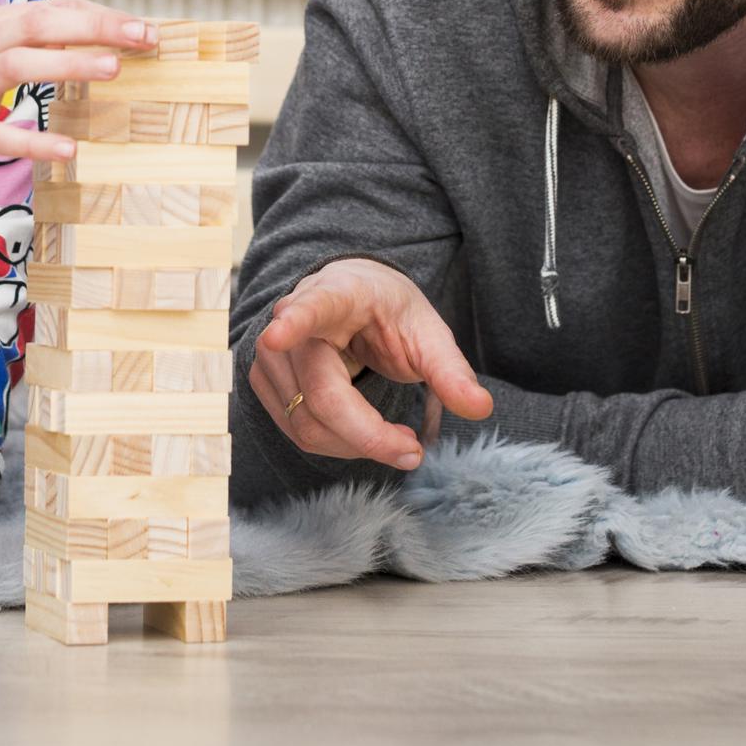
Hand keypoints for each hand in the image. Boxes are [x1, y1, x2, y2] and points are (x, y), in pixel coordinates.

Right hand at [0, 0, 153, 189]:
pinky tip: (69, 151)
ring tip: (114, 69)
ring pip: (19, 67)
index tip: (139, 24)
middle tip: (146, 35)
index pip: (46, 11)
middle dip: (97, 28)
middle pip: (40, 26)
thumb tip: (35, 24)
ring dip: (68, 65)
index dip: (95, 16)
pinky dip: (33, 142)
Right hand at [250, 258, 493, 469]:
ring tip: (398, 440)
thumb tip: (480, 407)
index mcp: (337, 295)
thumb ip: (451, 370)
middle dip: (370, 435)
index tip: (277, 335)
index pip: (312, 308)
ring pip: (307, 425)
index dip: (294, 324)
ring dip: (356, 446)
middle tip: (414, 451)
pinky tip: (366, 433)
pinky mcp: (265, 383)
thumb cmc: (385, 311)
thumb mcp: (427, 330)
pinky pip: (299, 432)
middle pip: (321, 397)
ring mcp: (269, 355)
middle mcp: (291, 323)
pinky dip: (339, 444)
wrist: (348, 299)